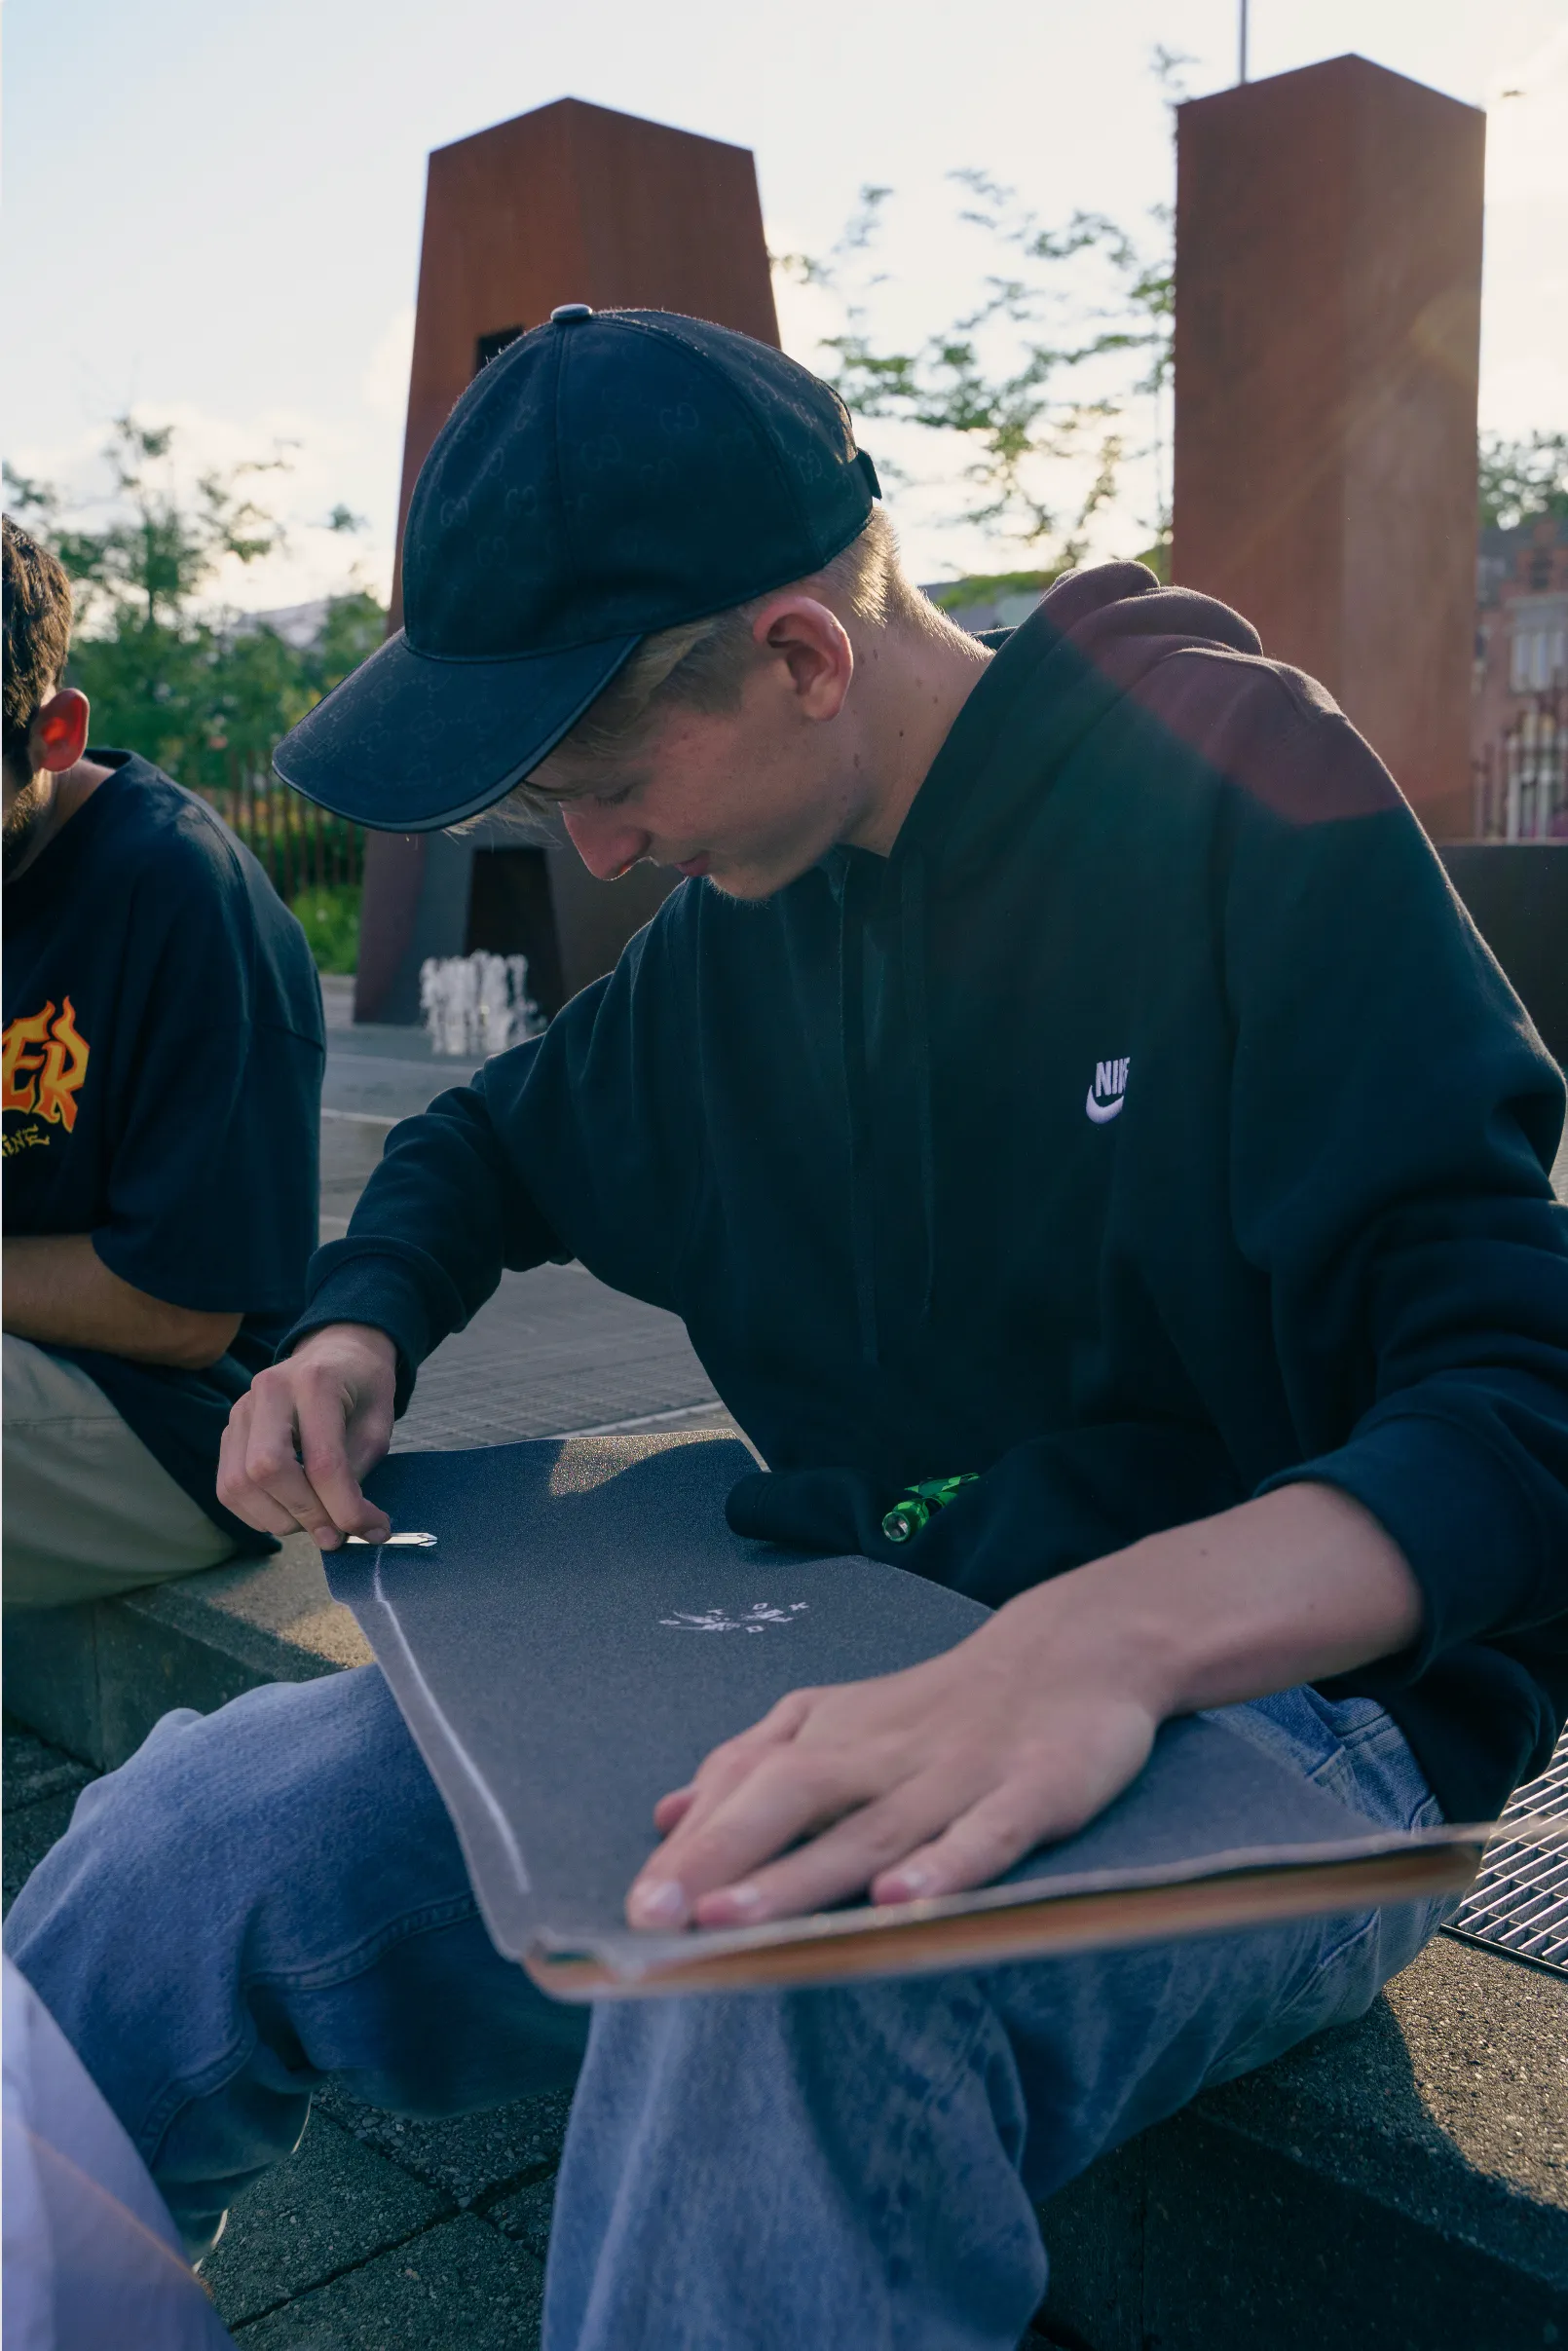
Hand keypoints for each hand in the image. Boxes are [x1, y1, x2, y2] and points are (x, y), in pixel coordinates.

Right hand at [217, 1323, 396, 1547]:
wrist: (336, 1352)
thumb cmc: (363, 1388)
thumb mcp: (378, 1425)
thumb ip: (358, 1472)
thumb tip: (346, 1526)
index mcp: (315, 1382)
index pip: (322, 1461)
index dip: (345, 1507)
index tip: (370, 1530)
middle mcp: (269, 1391)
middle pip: (266, 1470)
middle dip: (305, 1514)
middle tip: (335, 1533)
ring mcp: (241, 1410)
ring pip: (238, 1484)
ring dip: (278, 1519)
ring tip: (314, 1522)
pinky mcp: (229, 1431)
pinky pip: (228, 1488)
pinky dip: (257, 1514)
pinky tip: (288, 1513)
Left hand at [624, 1482, 1423, 1932]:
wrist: (1077, 1650)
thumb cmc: (943, 1705)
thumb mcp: (839, 1718)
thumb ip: (753, 1764)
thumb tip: (665, 1816)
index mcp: (830, 1735)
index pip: (744, 1785)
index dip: (688, 1847)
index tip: (627, 1911)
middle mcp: (879, 1753)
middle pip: (786, 1799)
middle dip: (716, 1857)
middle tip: (652, 1916)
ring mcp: (955, 1774)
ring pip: (870, 1830)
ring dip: (802, 1875)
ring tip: (734, 1919)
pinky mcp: (1032, 1792)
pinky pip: (985, 1834)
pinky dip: (944, 1866)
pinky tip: (902, 1903)